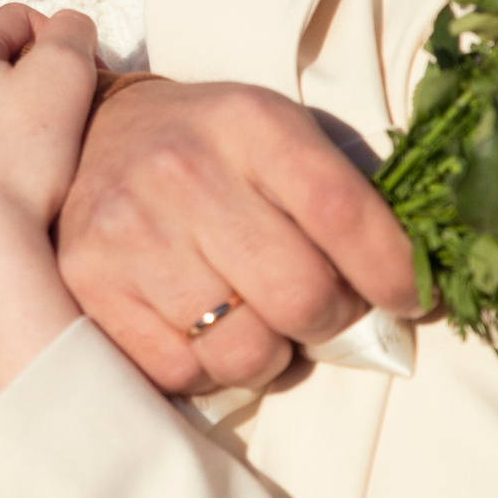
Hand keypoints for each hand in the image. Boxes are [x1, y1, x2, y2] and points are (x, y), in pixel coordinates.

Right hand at [53, 76, 419, 394]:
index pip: (342, 211)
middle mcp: (184, 171)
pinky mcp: (88, 283)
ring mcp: (130, 231)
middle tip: (320, 311)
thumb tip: (407, 292)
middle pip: (300, 295)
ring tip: (258, 321)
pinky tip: (205, 331)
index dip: (391, 272)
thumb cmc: (213, 149)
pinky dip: (210, 369)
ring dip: (270, 354)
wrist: (96, 135)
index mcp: (250, 124)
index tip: (409, 299)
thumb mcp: (279, 136)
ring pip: (244, 351)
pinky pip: (183, 373)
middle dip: (329, 320)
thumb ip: (341, 196)